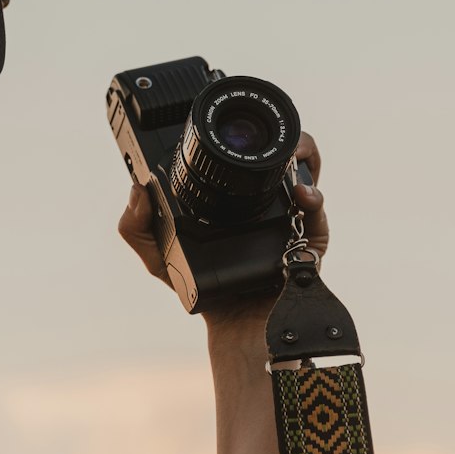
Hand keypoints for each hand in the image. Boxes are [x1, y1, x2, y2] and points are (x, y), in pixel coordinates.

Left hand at [117, 131, 328, 321]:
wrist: (232, 326)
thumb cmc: (199, 290)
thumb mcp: (159, 257)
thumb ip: (136, 227)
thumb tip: (136, 191)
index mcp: (233, 198)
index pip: (241, 155)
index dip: (237, 137)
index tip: (223, 126)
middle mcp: (265, 201)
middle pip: (281, 153)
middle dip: (279, 135)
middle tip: (260, 138)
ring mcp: (290, 218)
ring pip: (306, 171)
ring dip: (302, 154)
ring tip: (292, 153)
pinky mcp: (309, 241)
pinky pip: (318, 214)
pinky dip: (314, 199)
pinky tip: (302, 195)